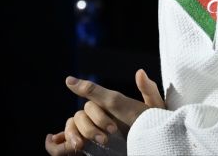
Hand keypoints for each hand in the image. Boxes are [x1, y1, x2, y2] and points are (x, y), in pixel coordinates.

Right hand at [44, 69, 164, 154]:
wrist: (154, 145)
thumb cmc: (155, 125)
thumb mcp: (155, 110)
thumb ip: (149, 91)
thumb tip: (139, 71)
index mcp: (113, 103)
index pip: (93, 92)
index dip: (81, 86)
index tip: (69, 81)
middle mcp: (101, 114)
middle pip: (85, 111)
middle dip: (93, 122)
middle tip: (110, 133)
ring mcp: (94, 129)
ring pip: (75, 123)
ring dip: (76, 132)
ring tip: (83, 144)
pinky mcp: (90, 145)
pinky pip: (68, 139)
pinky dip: (62, 140)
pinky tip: (63, 144)